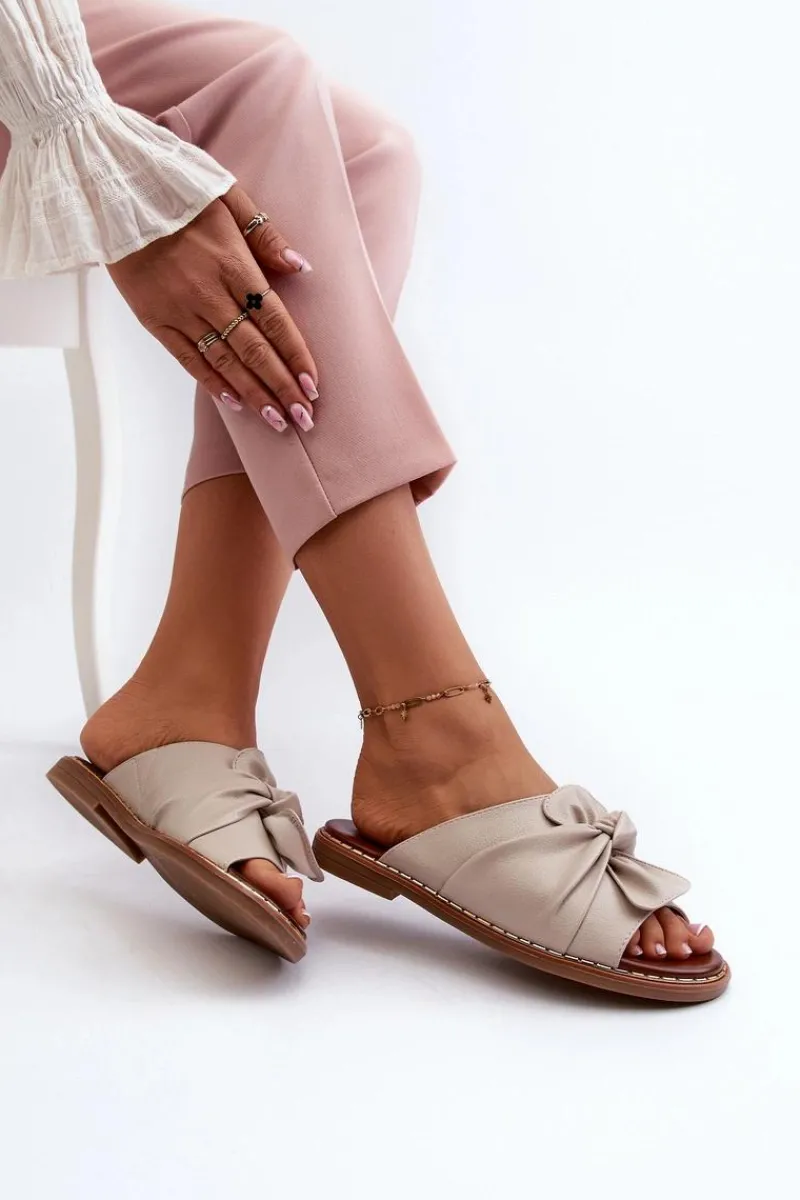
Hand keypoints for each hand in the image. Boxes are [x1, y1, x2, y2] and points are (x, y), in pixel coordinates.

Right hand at [106, 183, 318, 431]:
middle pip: (254, 350)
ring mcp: (179, 309)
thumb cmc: (174, 189)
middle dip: (282, 387)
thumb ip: (265, 235)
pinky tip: (235, 403)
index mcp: (232, 262)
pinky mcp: (153, 319)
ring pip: (224, 361)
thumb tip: (300, 267)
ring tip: (278, 421)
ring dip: (254, 394)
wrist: (110, 190)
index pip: (274, 320)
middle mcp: (208, 293)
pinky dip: (213, 382)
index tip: (314, 386)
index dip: (296, 356)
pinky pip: (188, 359)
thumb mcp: (227, 195)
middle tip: (305, 418)